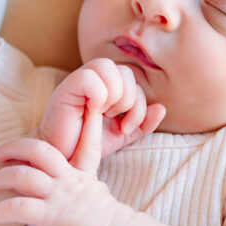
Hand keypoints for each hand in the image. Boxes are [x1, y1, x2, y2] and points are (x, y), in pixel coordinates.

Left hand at [0, 128, 126, 225]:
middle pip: (37, 149)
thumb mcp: (97, 194)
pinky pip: (16, 208)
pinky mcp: (51, 215)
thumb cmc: (109, 225)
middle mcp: (67, 179)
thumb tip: (74, 184)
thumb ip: (82, 184)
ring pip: (21, 175)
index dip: (55, 131)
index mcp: (78, 174)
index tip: (37, 129)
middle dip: (13, 147)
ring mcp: (59, 196)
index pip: (68, 143)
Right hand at [39, 58, 164, 160]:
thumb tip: (162, 108)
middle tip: (115, 119)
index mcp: (109, 86)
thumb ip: (142, 123)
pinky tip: (92, 111)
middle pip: (125, 70)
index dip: (139, 105)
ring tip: (104, 114)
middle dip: (129, 100)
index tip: (125, 127)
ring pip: (108, 67)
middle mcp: (95, 79)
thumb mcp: (121, 136)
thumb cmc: (87, 144)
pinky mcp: (65, 89)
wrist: (63, 159)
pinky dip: (98, 96)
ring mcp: (79, 81)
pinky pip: (89, 77)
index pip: (136, 80)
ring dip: (114, 95)